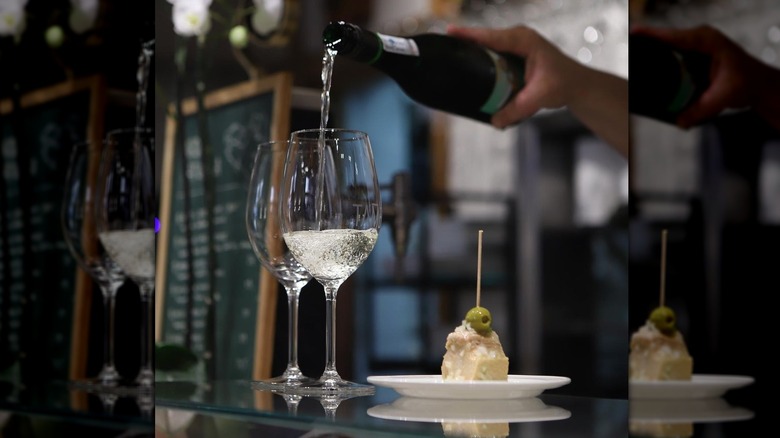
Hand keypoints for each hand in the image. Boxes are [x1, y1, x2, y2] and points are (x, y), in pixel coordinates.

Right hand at [447, 24, 579, 127]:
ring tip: (453, 57)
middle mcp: (517, 38)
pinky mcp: (514, 55)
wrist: (576, 85)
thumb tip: (495, 121)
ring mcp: (515, 46)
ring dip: (473, 52)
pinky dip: (483, 61)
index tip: (450, 32)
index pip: (491, 36)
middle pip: (485, 39)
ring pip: (488, 47)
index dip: (469, 35)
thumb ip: (517, 108)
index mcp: (523, 40)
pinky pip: (494, 55)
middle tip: (445, 48)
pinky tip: (471, 69)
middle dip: (466, 42)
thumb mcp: (539, 96)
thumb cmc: (563, 83)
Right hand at [631, 24, 779, 129]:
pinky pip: (671, 61)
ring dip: (654, 62)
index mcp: (706, 41)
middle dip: (647, 49)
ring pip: (667, 52)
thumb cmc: (746, 83)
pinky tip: (652, 82)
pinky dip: (663, 71)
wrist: (757, 85)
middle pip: (665, 42)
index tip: (634, 33)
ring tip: (638, 71)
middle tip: (631, 58)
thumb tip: (679, 122)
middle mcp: (697, 41)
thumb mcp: (723, 97)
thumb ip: (700, 110)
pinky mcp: (690, 59)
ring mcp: (693, 49)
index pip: (674, 37)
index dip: (652, 35)